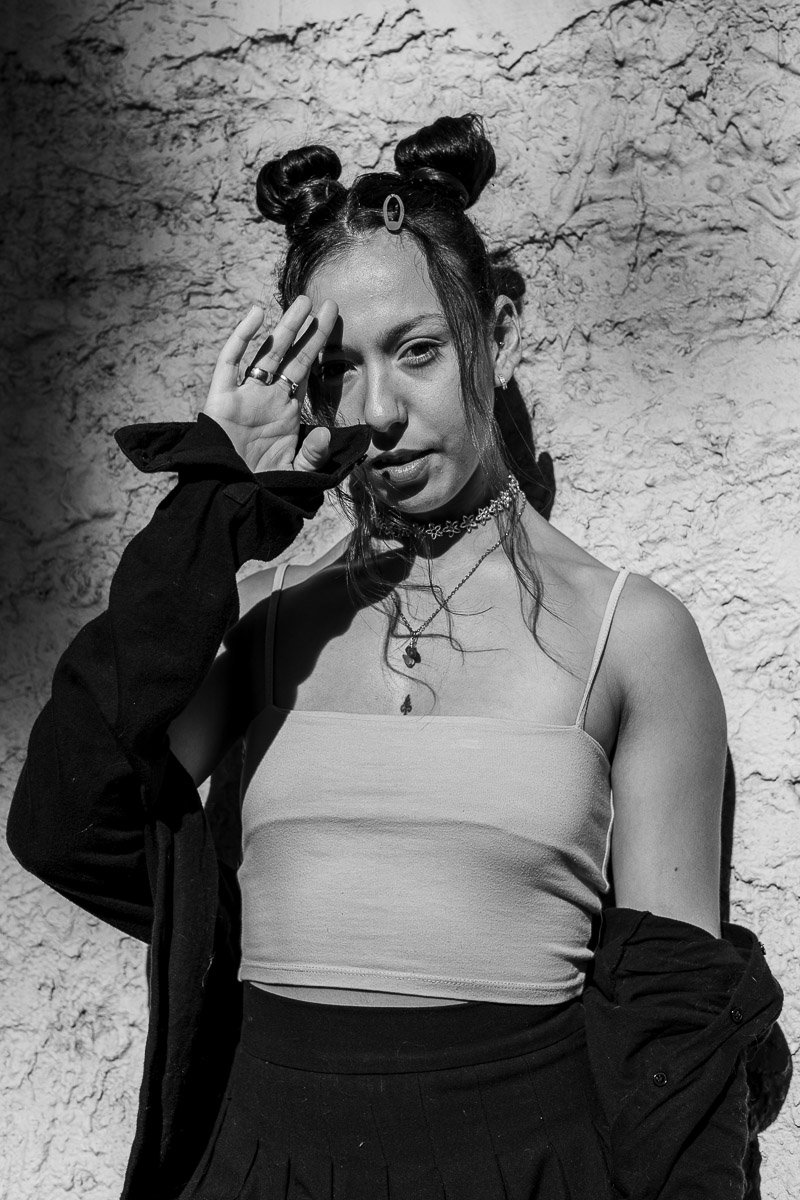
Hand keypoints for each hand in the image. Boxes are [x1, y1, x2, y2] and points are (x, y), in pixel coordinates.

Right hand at [201, 296, 338, 473]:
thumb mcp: (295, 472)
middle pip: (291, 356)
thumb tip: (325, 433)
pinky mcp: (221, 399)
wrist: (228, 497)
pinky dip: (241, 338)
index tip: (333, 324)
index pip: (305, 371)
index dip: (318, 347)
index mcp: (286, 411)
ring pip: (266, 352)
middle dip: (308, 330)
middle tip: (327, 303)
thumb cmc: (262, 486)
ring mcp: (244, 395)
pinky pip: (229, 362)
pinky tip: (256, 315)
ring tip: (302, 302)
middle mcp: (267, 398)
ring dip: (284, 328)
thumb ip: (313, 455)